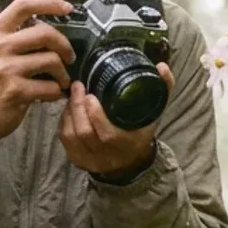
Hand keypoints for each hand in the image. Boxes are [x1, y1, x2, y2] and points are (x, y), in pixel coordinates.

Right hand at [0, 0, 76, 149]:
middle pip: (45, 32)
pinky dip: (56, 92)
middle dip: (65, 46)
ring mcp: (5, 69)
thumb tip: (48, 24)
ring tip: (60, 80)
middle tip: (69, 57)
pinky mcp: (15, 91)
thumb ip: (14, 35)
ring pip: (51, 60)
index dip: (50, 3)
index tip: (67, 9)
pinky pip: (50, 86)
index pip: (24, 5)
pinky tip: (50, 95)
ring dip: (63, 73)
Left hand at [60, 63, 173, 177]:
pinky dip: (64, 121)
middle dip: (78, 107)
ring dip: (70, 112)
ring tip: (74, 95)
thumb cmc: (141, 130)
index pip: (109, 135)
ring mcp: (91, 160)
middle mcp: (109, 157)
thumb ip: (162, 88)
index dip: (97, 116)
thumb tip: (161, 66)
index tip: (91, 95)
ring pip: (71, 136)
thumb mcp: (154, 112)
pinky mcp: (78, 160)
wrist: (131, 160)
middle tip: (78, 87)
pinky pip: (64, 140)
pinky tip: (69, 109)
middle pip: (85, 134)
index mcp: (129, 145)